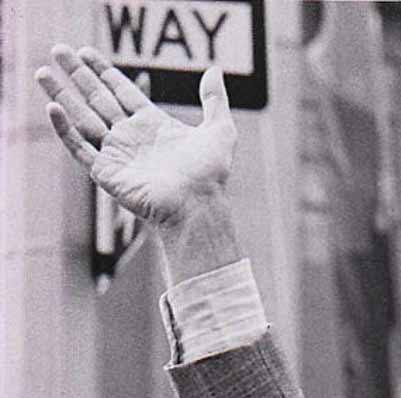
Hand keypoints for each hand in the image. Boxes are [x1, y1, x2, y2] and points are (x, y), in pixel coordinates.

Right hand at [35, 44, 234, 227]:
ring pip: (82, 118)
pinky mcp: (106, 171)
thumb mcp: (220, 130)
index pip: (121, 92)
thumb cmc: (211, 174)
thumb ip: (214, 100)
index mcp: (153, 125)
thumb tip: (215, 69)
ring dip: (61, 96)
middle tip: (58, 50)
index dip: (104, 71)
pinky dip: (65, 129)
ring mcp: (117, 153)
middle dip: (77, 74)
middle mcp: (131, 137)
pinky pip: (80, 147)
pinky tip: (53, 108)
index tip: (86, 51)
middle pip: (97, 98)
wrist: (198, 206)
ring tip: (42, 72)